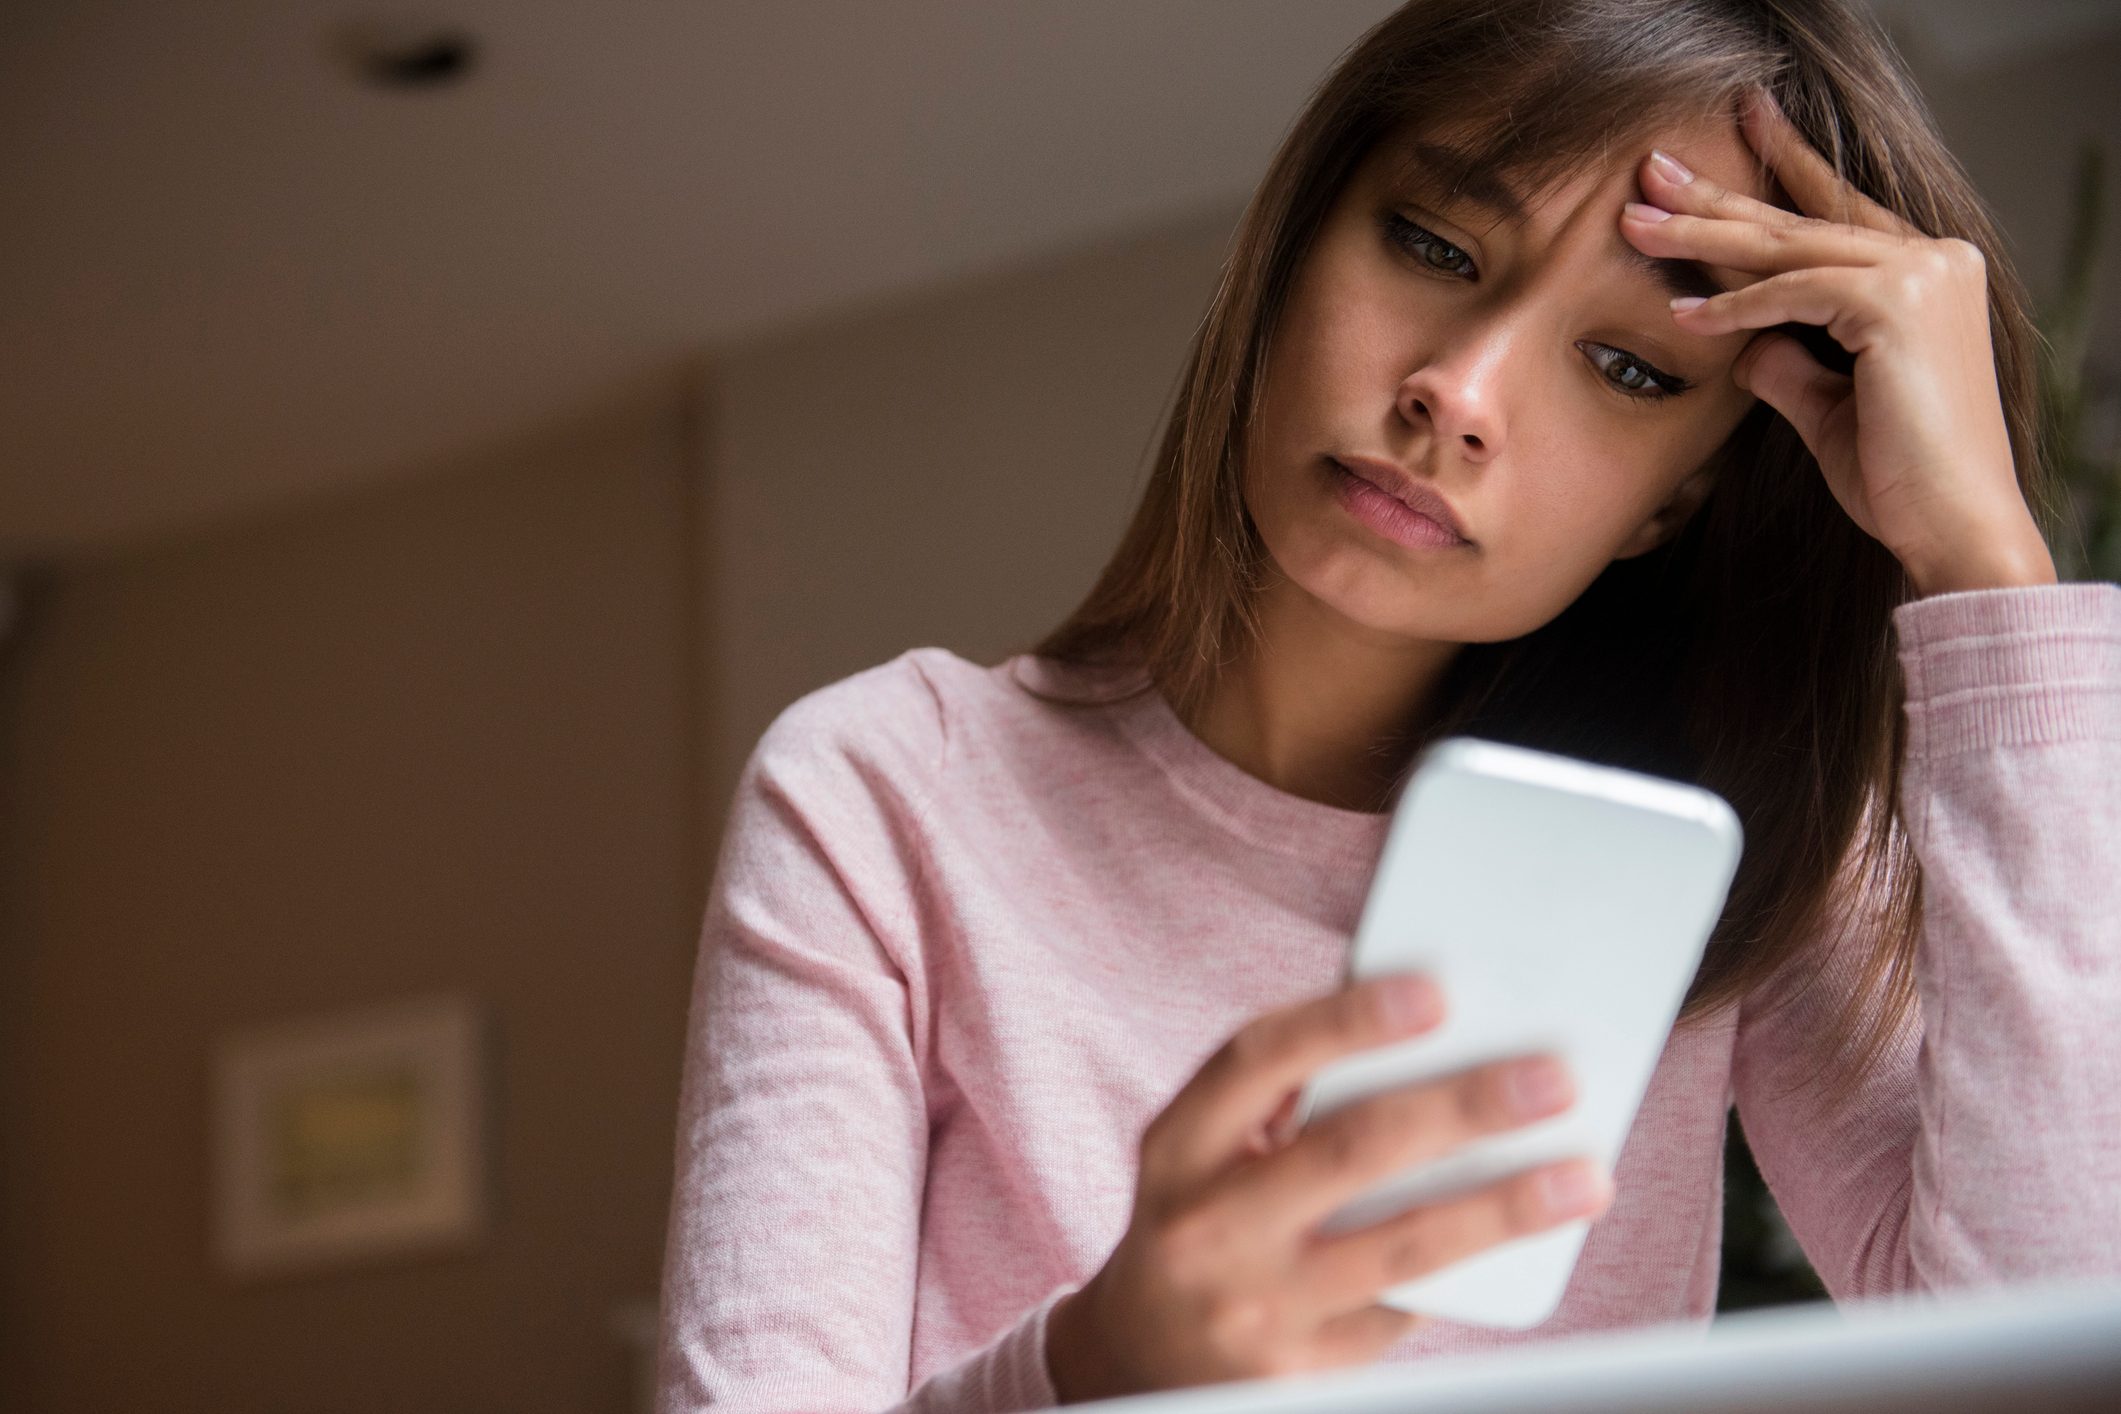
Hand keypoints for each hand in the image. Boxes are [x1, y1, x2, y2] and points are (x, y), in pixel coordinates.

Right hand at [1044, 974, 1611, 1401]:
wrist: (1139, 1359)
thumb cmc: (1198, 1221)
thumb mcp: (1204, 1149)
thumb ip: (1286, 1094)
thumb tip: (1422, 1035)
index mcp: (1179, 1145)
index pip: (1260, 1060)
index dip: (1347, 1019)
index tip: (1437, 994)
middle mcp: (1209, 1224)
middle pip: (1351, 1149)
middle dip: (1465, 1108)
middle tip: (1551, 1079)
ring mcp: (1256, 1304)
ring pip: (1401, 1245)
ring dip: (1505, 1207)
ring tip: (1582, 1176)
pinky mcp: (1301, 1371)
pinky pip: (1404, 1309)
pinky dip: (1468, 1271)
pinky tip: (1522, 1240)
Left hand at [1622, 87, 2055, 594]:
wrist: (1952, 525)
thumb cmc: (1898, 477)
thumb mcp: (1827, 405)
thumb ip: (1789, 361)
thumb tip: (1743, 343)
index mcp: (1931, 272)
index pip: (1837, 212)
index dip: (1782, 170)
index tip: (1735, 131)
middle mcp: (1937, 258)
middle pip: (1804, 219)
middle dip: (1720, 196)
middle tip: (1652, 169)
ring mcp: (1923, 274)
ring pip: (1789, 246)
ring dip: (1705, 237)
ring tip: (1635, 226)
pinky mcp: (1898, 305)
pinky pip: (1794, 293)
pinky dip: (1736, 307)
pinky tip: (1684, 317)